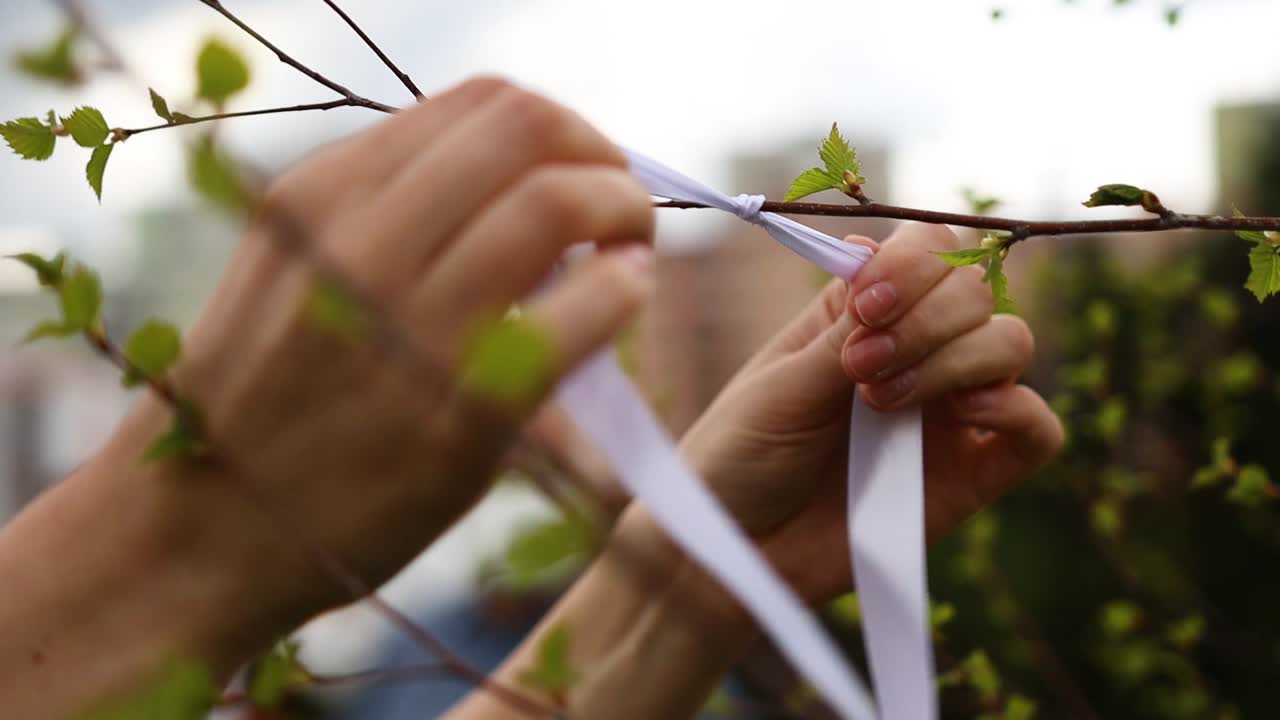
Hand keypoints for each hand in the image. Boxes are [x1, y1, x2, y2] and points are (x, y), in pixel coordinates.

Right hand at [5, 77, 656, 693]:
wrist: (198, 535)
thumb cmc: (262, 401)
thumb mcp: (292, 267)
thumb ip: (388, 212)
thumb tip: (524, 182)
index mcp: (323, 193)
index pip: (482, 102)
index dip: (559, 127)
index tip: (579, 171)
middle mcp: (361, 242)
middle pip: (529, 129)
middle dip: (602, 155)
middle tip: (620, 207)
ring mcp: (407, 327)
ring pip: (559, 204)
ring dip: (623, 214)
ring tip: (628, 257)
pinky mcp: (457, 417)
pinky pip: (576, 317)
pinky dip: (622, 292)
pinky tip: (621, 303)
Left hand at [621, 223, 1062, 605]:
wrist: (739, 549)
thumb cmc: (742, 457)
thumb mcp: (783, 384)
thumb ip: (847, 329)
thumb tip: (880, 251)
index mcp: (863, 315)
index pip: (931, 251)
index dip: (913, 267)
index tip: (866, 310)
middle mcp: (917, 352)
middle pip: (976, 292)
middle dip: (926, 319)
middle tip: (858, 369)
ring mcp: (948, 413)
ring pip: (1010, 346)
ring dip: (956, 358)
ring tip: (881, 401)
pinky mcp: (972, 476)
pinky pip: (1035, 431)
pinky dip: (1018, 411)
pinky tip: (965, 416)